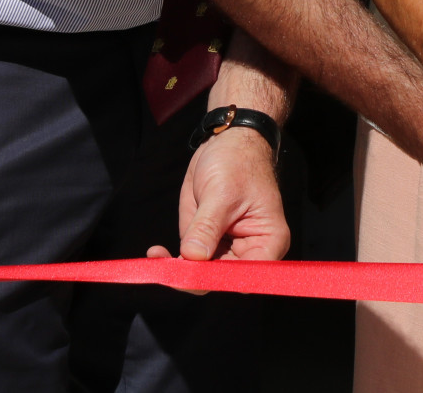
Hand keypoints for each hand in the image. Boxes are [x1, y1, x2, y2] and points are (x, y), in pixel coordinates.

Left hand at [146, 124, 288, 277]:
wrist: (228, 142)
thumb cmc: (237, 162)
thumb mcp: (222, 193)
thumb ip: (207, 227)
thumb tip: (192, 257)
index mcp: (267, 242)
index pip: (247, 276)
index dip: (220, 279)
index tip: (190, 274)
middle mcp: (249, 252)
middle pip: (221, 279)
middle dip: (191, 276)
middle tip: (164, 267)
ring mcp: (226, 248)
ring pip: (202, 274)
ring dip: (176, 270)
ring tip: (156, 257)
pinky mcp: (207, 241)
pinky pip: (190, 260)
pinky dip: (172, 260)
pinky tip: (155, 253)